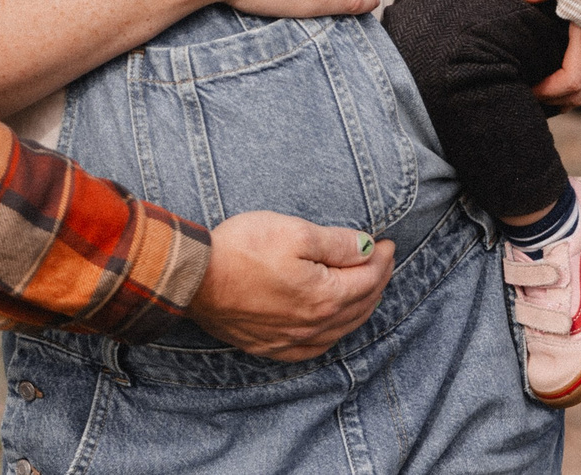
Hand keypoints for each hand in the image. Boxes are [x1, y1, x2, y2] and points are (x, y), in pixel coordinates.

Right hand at [187, 210, 394, 360]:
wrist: (194, 279)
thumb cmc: (242, 249)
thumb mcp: (295, 231)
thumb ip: (337, 243)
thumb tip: (368, 248)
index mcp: (325, 297)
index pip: (368, 279)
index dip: (382, 258)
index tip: (386, 242)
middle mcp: (314, 326)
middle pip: (360, 306)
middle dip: (377, 281)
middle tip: (382, 261)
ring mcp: (291, 341)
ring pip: (341, 329)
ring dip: (359, 307)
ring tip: (365, 287)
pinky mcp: (270, 347)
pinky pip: (314, 348)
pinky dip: (332, 334)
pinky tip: (331, 327)